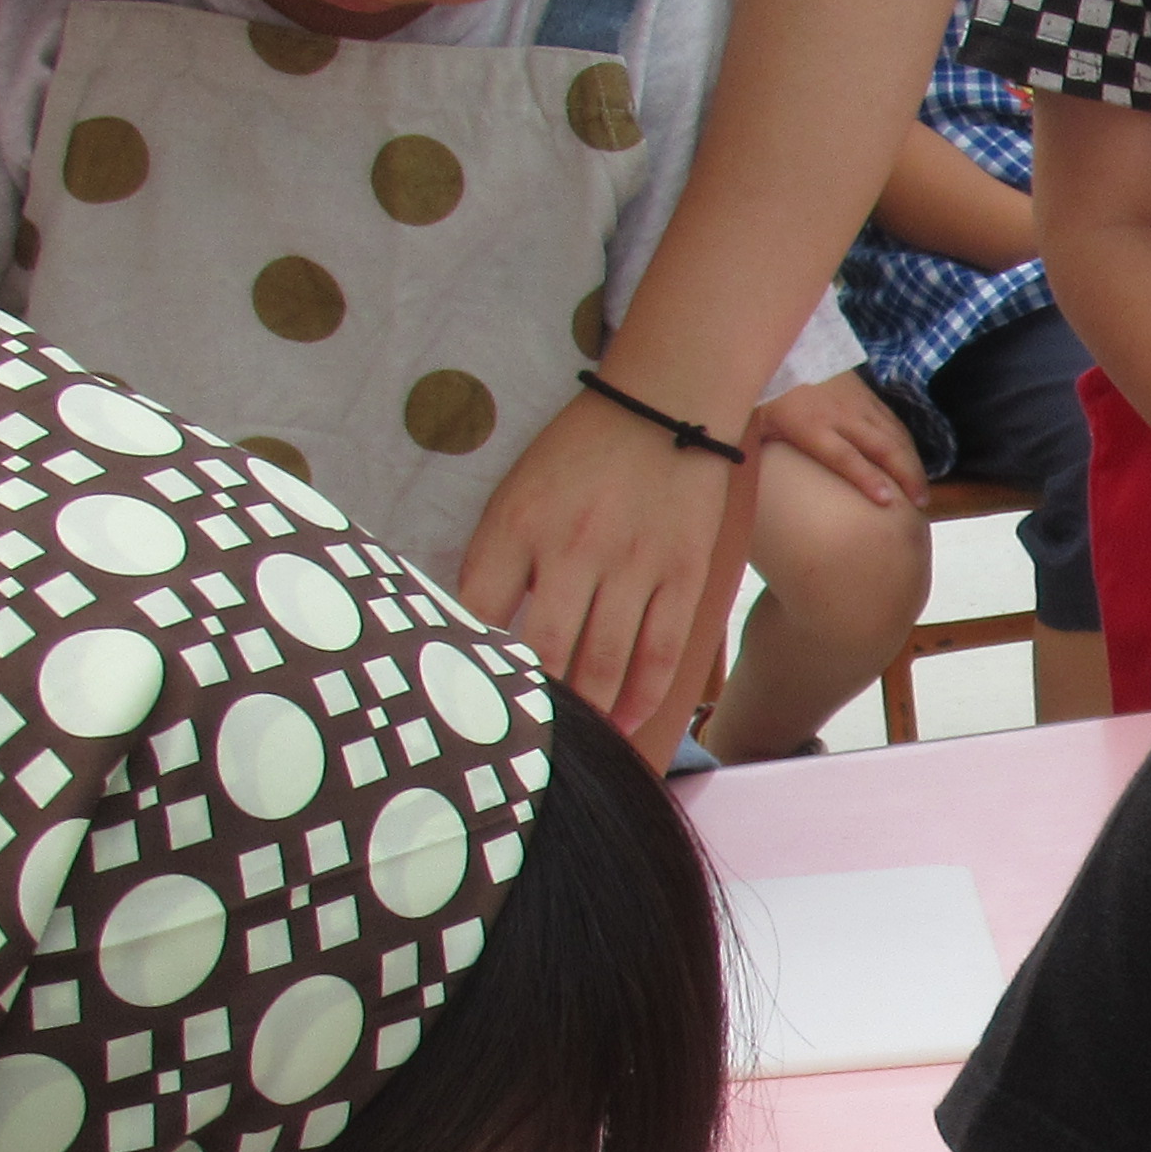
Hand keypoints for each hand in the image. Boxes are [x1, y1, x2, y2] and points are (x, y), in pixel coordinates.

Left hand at [457, 383, 733, 733]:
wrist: (666, 406)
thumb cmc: (580, 453)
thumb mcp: (517, 493)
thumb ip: (497, 558)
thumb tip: (481, 632)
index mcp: (517, 526)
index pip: (480, 613)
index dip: (473, 663)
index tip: (467, 702)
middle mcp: (573, 550)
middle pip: (547, 651)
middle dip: (536, 705)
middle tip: (522, 745)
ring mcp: (633, 566)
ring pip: (605, 661)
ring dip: (589, 710)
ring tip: (576, 741)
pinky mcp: (683, 575)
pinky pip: (661, 649)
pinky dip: (642, 693)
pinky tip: (626, 719)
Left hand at [755, 371, 920, 510]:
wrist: (783, 339)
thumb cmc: (765, 386)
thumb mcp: (752, 419)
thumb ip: (755, 448)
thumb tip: (745, 479)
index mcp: (810, 424)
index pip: (844, 456)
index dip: (866, 479)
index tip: (886, 501)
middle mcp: (840, 414)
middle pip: (882, 447)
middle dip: (906, 475)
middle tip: (920, 503)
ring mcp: (857, 401)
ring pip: (895, 434)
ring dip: (912, 462)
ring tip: (922, 489)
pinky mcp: (865, 392)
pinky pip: (893, 420)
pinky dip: (907, 442)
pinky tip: (913, 459)